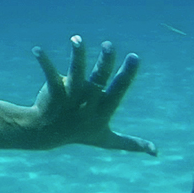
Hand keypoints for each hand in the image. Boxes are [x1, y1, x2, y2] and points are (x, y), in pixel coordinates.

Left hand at [26, 36, 155, 154]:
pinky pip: (49, 75)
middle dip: (104, 63)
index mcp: (101, 111)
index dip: (126, 75)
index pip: (117, 92)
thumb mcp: (107, 140)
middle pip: (97, 82)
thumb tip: (156, 153)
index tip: (135, 56)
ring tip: (76, 39)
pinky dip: (44, 62)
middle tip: (109, 45)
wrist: (44, 135)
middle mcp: (86, 105)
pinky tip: (37, 50)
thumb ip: (131, 143)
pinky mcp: (52, 93)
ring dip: (76, 57)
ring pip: (74, 75)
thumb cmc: (79, 134)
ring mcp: (68, 100)